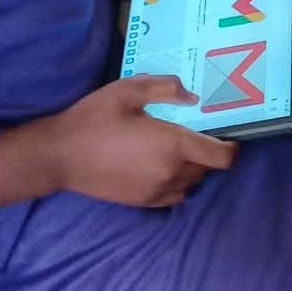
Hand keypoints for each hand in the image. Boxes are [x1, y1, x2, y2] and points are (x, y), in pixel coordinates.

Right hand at [46, 77, 234, 207]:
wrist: (59, 156)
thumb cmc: (94, 119)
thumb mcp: (127, 91)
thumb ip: (164, 88)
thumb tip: (192, 96)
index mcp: (173, 146)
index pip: (222, 157)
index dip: (232, 148)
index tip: (228, 136)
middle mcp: (171, 173)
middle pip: (208, 170)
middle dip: (209, 154)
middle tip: (196, 136)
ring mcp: (158, 191)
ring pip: (192, 184)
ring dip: (193, 169)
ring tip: (177, 151)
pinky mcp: (144, 202)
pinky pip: (176, 196)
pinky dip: (178, 184)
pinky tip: (162, 168)